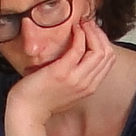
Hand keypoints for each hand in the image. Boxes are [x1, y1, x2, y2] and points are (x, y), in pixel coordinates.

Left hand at [5, 14, 114, 134]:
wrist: (26, 112)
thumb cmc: (41, 99)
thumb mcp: (67, 89)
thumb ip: (77, 75)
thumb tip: (79, 56)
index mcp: (90, 87)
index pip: (109, 60)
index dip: (104, 41)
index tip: (93, 31)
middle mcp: (87, 83)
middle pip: (107, 53)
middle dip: (100, 34)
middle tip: (88, 23)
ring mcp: (76, 78)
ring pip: (99, 50)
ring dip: (92, 32)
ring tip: (82, 24)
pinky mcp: (62, 72)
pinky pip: (79, 48)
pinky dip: (80, 34)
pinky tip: (74, 28)